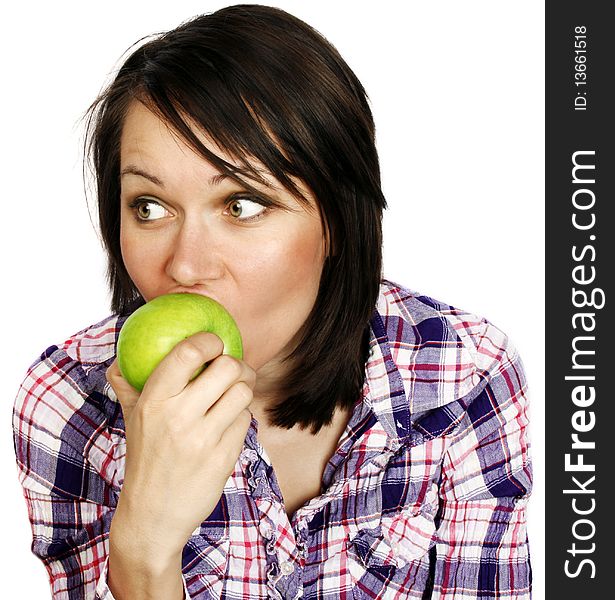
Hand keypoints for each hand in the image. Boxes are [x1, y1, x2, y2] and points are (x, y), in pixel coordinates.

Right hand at [106, 331, 254, 564]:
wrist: (153, 517)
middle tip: (233, 370)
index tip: (214, 343)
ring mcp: (203, 439)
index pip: (187, 353)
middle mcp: (179, 418)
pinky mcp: (223, 458)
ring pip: (243, 393)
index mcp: (153, 401)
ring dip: (243, 390)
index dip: (209, 341)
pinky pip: (245, 421)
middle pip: (228, 368)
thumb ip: (129, 387)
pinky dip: (241, 418)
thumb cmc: (145, 460)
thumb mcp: (132, 421)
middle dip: (236, 364)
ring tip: (233, 395)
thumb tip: (120, 360)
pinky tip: (228, 424)